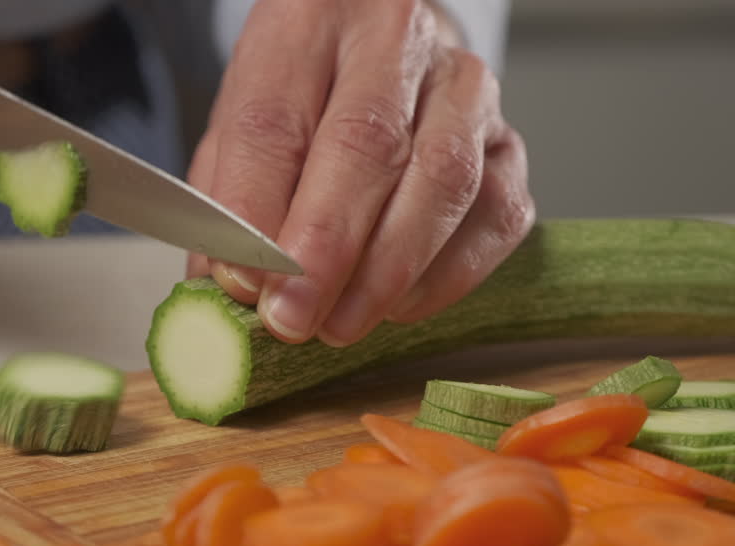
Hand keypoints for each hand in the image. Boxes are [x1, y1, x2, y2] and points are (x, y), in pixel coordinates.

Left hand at [185, 0, 534, 346]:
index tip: (244, 282)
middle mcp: (395, 40)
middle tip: (292, 319)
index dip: (256, 211)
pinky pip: (494, 213)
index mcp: (306, 24)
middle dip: (326, 249)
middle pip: (366, 145)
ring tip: (340, 324)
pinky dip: (446, 274)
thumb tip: (230, 293)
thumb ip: (226, 205)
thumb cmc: (302, 100)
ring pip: (442, 180)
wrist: (379, 55)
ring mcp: (466, 87)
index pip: (276, 121)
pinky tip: (398, 306)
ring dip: (387, 270)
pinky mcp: (510, 140)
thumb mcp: (236, 130)